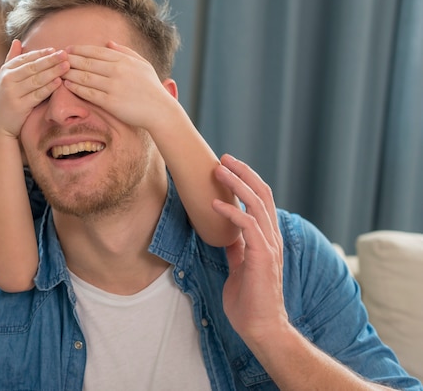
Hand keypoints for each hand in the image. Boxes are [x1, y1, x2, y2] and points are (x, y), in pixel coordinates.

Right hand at [0, 39, 68, 137]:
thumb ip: (11, 59)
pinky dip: (49, 88)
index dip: (42, 53)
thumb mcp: (5, 78)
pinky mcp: (19, 106)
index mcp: (6, 70)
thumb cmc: (5, 100)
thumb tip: (17, 41)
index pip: (26, 58)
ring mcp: (13, 93)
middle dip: (50, 60)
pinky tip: (59, 82)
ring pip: (36, 80)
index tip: (55, 50)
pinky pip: (37, 94)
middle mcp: (8, 79)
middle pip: (33, 67)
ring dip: (53, 72)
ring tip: (66, 66)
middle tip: (65, 54)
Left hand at [62, 41, 180, 129]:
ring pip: (85, 77)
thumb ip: (125, 52)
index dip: (79, 49)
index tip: (67, 50)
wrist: (159, 111)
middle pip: (87, 62)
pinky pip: (88, 93)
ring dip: (69, 73)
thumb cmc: (151, 88)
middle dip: (70, 60)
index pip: (96, 51)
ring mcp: (114, 87)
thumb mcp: (142, 65)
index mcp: (124, 60)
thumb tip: (108, 42)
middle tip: (57, 59)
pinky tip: (67, 85)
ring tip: (59, 71)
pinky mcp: (111, 103)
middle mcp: (118, 71)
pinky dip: (76, 88)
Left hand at [211, 154, 287, 343]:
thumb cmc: (250, 301)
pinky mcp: (263, 257)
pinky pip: (248, 226)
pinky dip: (232, 212)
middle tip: (223, 158)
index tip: (228, 167)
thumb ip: (238, 248)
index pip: (261, 200)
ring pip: (257, 203)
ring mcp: (269, 246)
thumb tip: (228, 234)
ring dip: (237, 184)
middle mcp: (272, 237)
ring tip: (218, 170)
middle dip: (243, 173)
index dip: (246, 180)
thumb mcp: (240, 267)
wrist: (261, 328)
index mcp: (267, 238)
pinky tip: (215, 204)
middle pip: (262, 193)